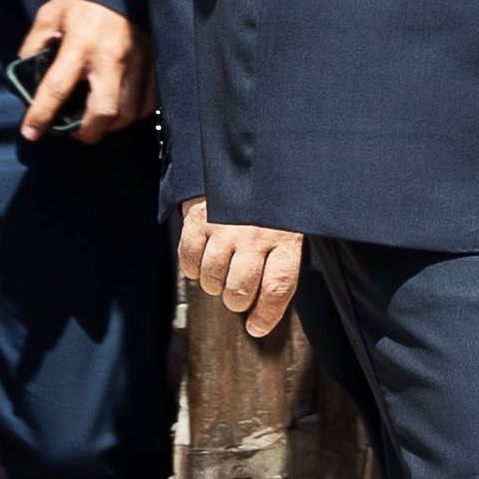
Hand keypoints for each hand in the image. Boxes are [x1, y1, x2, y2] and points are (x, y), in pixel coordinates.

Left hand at [13, 0, 141, 139]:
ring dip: (110, 126)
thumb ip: (34, 45)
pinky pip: (148, 102)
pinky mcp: (154, 62)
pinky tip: (120, 109)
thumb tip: (24, 75)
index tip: (31, 133)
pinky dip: (133, 114)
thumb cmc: (82, 0)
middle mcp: (110, 57)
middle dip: (87, 133)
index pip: (56, 89)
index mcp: (80, 44)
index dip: (41, 116)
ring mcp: (137, 62)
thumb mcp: (50, 15)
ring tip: (96, 122)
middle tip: (75, 132)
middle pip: (104, 113)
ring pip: (128, 113)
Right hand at [178, 197, 303, 341]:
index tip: (257, 327)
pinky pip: (188, 258)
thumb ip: (282, 257)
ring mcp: (225, 227)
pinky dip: (192, 268)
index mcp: (285, 238)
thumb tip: (268, 303)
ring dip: (214, 285)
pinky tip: (201, 262)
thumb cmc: (270, 199)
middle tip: (237, 296)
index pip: (278, 289)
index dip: (266, 315)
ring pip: (213, 278)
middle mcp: (255, 235)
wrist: (246, 151)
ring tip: (220, 275)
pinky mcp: (199, 218)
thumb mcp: (289, 223)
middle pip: (241, 289)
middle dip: (237, 301)